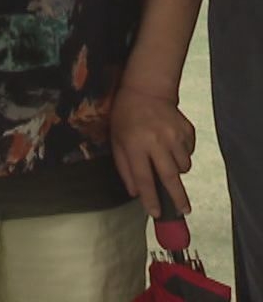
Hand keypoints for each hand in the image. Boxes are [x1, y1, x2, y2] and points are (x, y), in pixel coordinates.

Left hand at [111, 84, 194, 217]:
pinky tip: (170, 144)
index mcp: (135, 144)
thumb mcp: (116, 141)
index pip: (144, 177)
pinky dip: (182, 155)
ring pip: (184, 166)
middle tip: (183, 211)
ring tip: (164, 159)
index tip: (157, 213)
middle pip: (170, 176)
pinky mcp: (188, 131)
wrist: (146, 91)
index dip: (150, 198)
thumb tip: (136, 193)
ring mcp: (175, 135)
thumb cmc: (126, 118)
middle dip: (177, 197)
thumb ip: (124, 167)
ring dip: (176, 171)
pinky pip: (189, 153)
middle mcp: (157, 141)